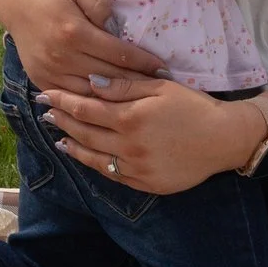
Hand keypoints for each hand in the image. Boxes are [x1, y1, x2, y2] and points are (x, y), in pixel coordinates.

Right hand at [0, 0, 161, 93]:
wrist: (15, 2)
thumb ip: (99, 3)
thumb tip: (114, 25)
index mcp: (74, 31)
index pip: (118, 53)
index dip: (143, 63)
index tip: (163, 69)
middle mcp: (62, 56)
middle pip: (108, 77)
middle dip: (136, 84)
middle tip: (159, 89)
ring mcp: (50, 71)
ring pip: (90, 94)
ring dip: (116, 99)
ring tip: (140, 100)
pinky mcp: (42, 80)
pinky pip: (71, 98)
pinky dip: (91, 104)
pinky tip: (110, 105)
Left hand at [37, 76, 258, 194]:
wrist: (223, 140)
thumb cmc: (193, 107)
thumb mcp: (161, 87)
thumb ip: (125, 86)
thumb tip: (92, 82)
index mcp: (131, 118)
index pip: (87, 108)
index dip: (64, 101)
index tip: (47, 94)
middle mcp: (127, 146)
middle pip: (85, 132)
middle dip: (62, 120)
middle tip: (45, 112)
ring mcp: (134, 168)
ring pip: (93, 157)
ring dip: (72, 145)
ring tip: (57, 136)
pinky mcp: (143, 184)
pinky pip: (110, 174)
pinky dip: (92, 164)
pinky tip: (84, 156)